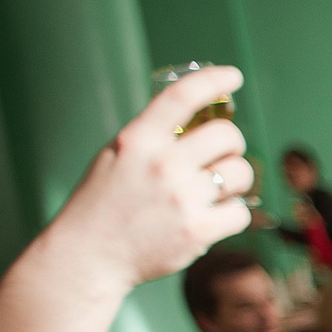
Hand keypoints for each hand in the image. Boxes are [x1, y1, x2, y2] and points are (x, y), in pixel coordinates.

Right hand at [40, 68, 252, 289]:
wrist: (89, 255)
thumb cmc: (103, 204)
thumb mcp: (116, 156)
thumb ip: (151, 138)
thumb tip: (195, 119)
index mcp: (137, 140)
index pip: (182, 96)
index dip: (213, 81)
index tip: (233, 76)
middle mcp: (162, 165)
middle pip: (227, 135)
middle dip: (232, 144)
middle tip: (223, 156)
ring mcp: (181, 198)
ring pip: (242, 173)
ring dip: (236, 180)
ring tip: (216, 191)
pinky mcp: (197, 230)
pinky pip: (241, 212)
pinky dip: (233, 214)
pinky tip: (213, 217)